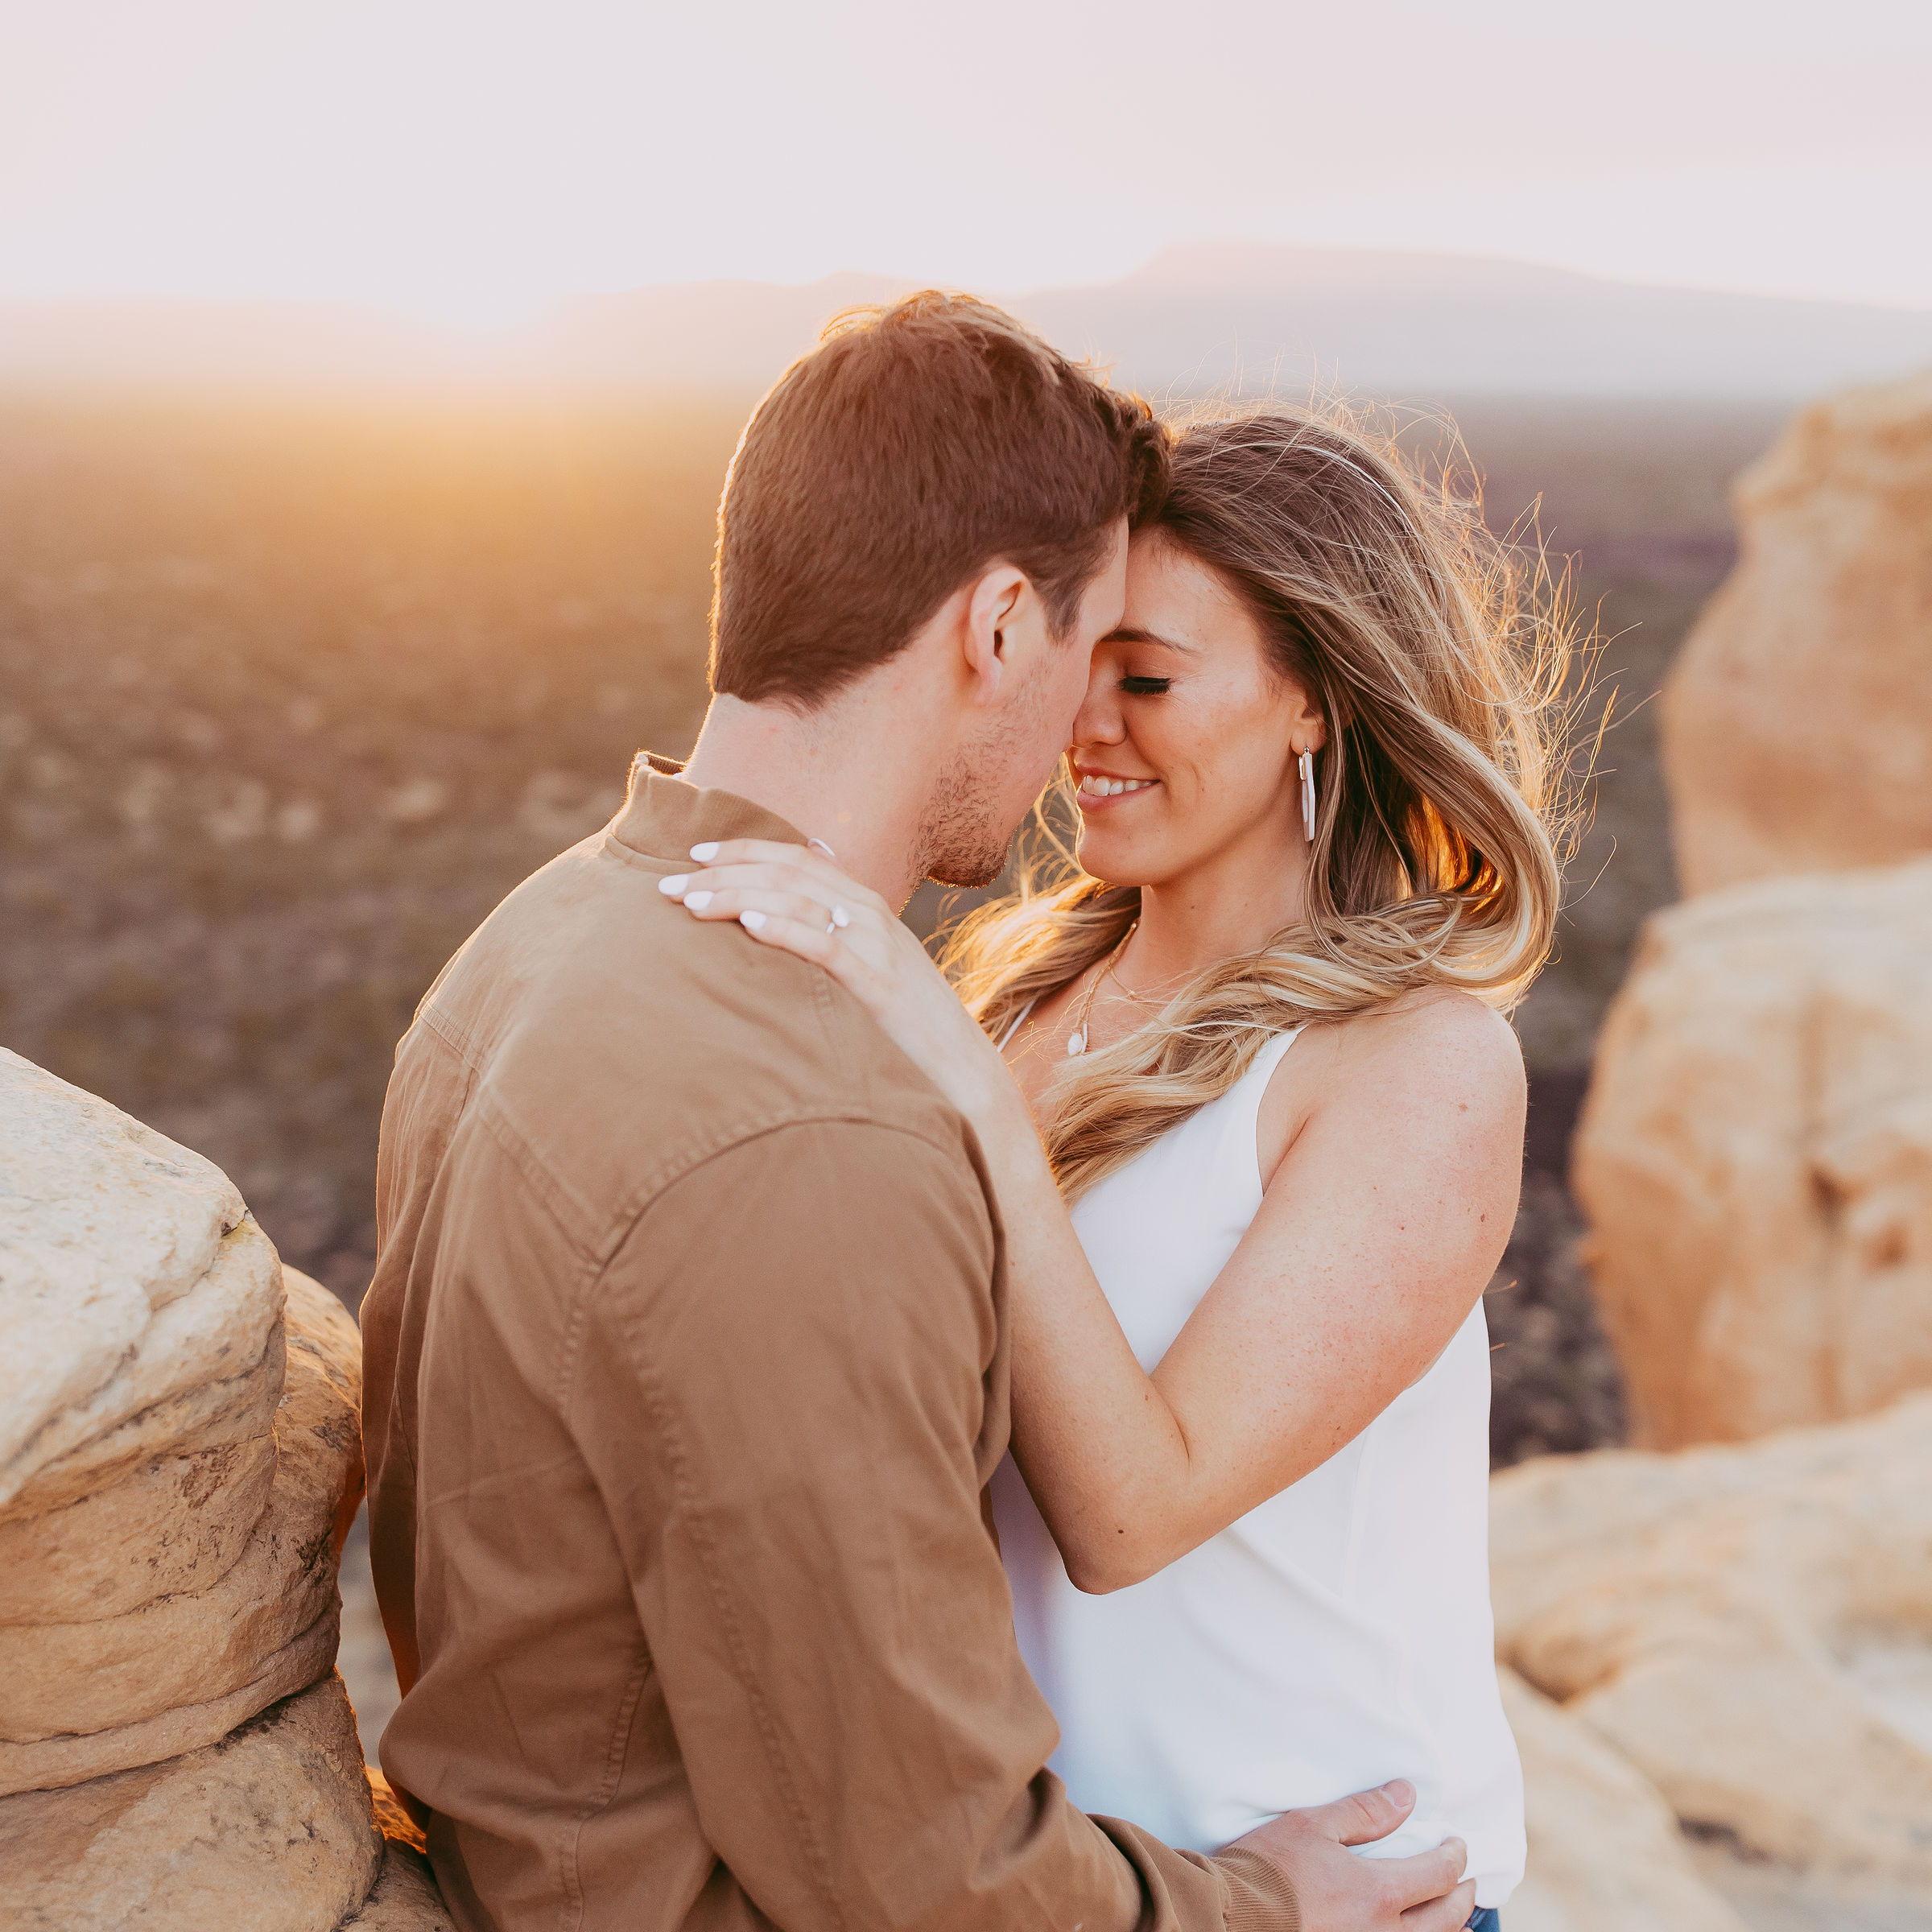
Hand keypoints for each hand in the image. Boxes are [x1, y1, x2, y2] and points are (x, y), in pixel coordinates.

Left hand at [658, 840, 1017, 1124]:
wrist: (960, 1069)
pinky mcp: (878, 984)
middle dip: (724, 873)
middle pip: (788, 872)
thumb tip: (785, 900)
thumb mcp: (867, 968)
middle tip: (669, 885)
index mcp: (864, 905)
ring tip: (692, 902)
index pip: (797, 856)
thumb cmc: (903, 1025)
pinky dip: (787, 929)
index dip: (744, 849)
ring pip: (799, 900)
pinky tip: (750, 926)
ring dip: (739, 897)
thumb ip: (833, 933)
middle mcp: (869, 915)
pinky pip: (826, 946)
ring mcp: (877, 946)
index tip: (693, 854)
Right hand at [1225, 1782, 1475, 1931]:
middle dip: (1461, 1895)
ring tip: (1458, 1918)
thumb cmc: (1269, 1870)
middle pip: (1445, 1918)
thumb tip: (1406, 1795)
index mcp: (1378, 1894)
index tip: (1456, 1843)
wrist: (1233, 1918)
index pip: (1437, 1874)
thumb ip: (1364, 1812)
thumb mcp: (1312, 1826)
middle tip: (1466, 1880)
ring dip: (1451, 1929)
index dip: (1453, 1856)